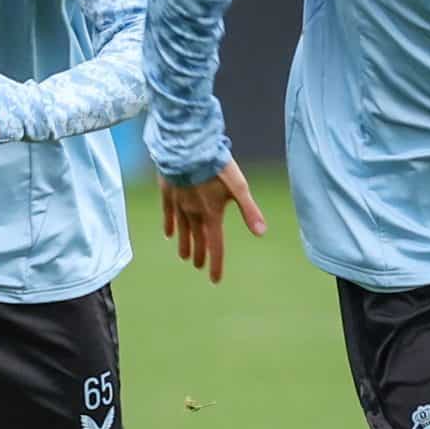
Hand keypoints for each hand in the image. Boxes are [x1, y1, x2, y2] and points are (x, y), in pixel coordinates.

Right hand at [159, 158, 268, 283]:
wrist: (188, 148)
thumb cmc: (216, 166)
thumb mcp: (239, 187)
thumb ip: (249, 211)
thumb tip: (262, 233)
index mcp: (212, 214)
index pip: (216, 245)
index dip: (216, 264)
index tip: (215, 280)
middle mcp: (194, 213)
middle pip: (198, 239)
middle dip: (199, 254)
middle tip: (198, 266)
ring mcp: (179, 203)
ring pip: (182, 230)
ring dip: (184, 244)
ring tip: (183, 257)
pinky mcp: (168, 192)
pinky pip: (168, 214)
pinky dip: (169, 225)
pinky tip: (168, 233)